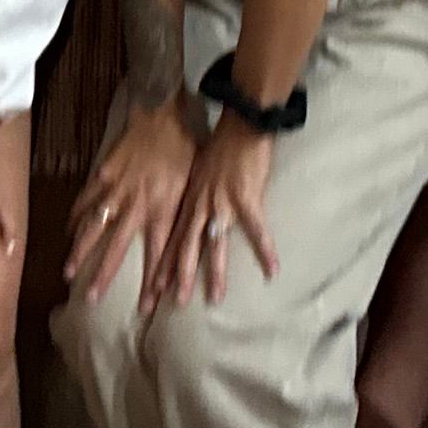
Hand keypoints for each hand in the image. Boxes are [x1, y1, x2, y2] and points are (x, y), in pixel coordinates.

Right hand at [66, 97, 199, 305]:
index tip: (147, 308)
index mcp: (161, 210)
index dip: (152, 283)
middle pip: (116, 247)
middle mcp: (136, 205)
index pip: (157, 255)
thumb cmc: (185, 151)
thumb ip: (181, 218)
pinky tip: (67, 230)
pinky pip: (86, 199)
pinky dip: (75, 216)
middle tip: (91, 298)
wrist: (165, 116)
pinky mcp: (103, 174)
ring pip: (94, 225)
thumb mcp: (190, 188)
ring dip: (80, 250)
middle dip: (103, 274)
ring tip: (68, 271)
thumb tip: (182, 248)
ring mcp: (116, 190)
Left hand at [148, 118, 279, 308]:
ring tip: (215, 298)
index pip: (170, 239)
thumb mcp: (196, 171)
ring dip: (214, 273)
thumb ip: (193, 194)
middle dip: (179, 276)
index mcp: (188, 201)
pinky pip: (257, 231)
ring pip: (214, 246)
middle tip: (175, 302)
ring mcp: (221, 205)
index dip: (162, 263)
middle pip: (185, 248)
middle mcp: (199, 207)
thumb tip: (193, 210)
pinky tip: (273, 270)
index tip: (154, 287)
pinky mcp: (246, 200)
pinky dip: (265, 250)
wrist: (238, 125)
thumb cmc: (219, 145)